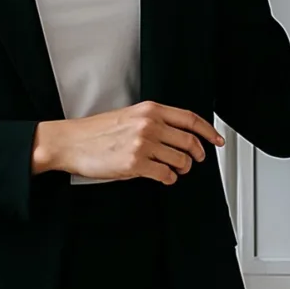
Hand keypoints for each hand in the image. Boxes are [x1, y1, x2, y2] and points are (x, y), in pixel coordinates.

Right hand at [33, 101, 224, 183]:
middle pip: (190, 141)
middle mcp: (149, 125)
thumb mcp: (128, 116)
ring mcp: (143, 144)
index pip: (190, 118)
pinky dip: (169, 178)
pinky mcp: (135, 164)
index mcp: (149, 110)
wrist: (71, 142)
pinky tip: (163, 177)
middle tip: (195, 160)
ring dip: (182, 168)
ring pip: (181, 160)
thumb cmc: (96, 131)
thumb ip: (153, 121)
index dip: (209, 131)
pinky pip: (166, 175)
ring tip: (174, 170)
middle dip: (197, 154)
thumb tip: (178, 134)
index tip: (218, 140)